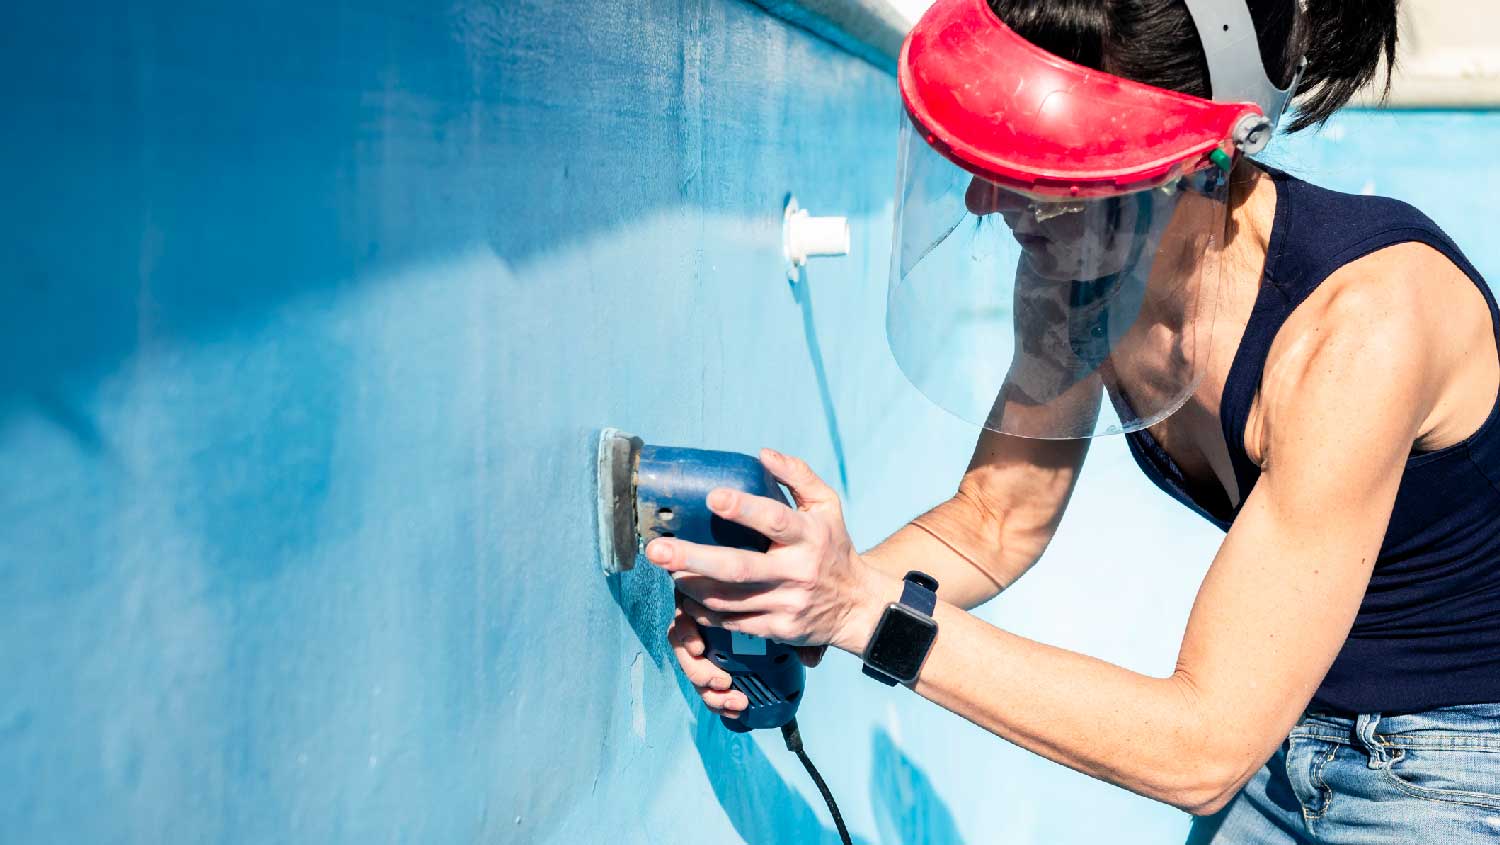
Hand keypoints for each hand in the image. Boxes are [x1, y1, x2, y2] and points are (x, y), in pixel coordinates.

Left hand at [648, 449, 899, 716]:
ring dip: (691, 585)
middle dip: (693, 558)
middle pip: (738, 567)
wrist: (857, 605)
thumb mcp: (827, 506)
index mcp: (809, 536)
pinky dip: (705, 610)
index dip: (744, 508)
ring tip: (668, 570)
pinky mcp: (778, 629)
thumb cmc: (833, 546)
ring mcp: (787, 603)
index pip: (775, 520)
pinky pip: (733, 621)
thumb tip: (763, 454)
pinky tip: (688, 597)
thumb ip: (798, 476)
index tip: (712, 497)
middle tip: (657, 549)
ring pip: (728, 598)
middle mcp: (797, 572)